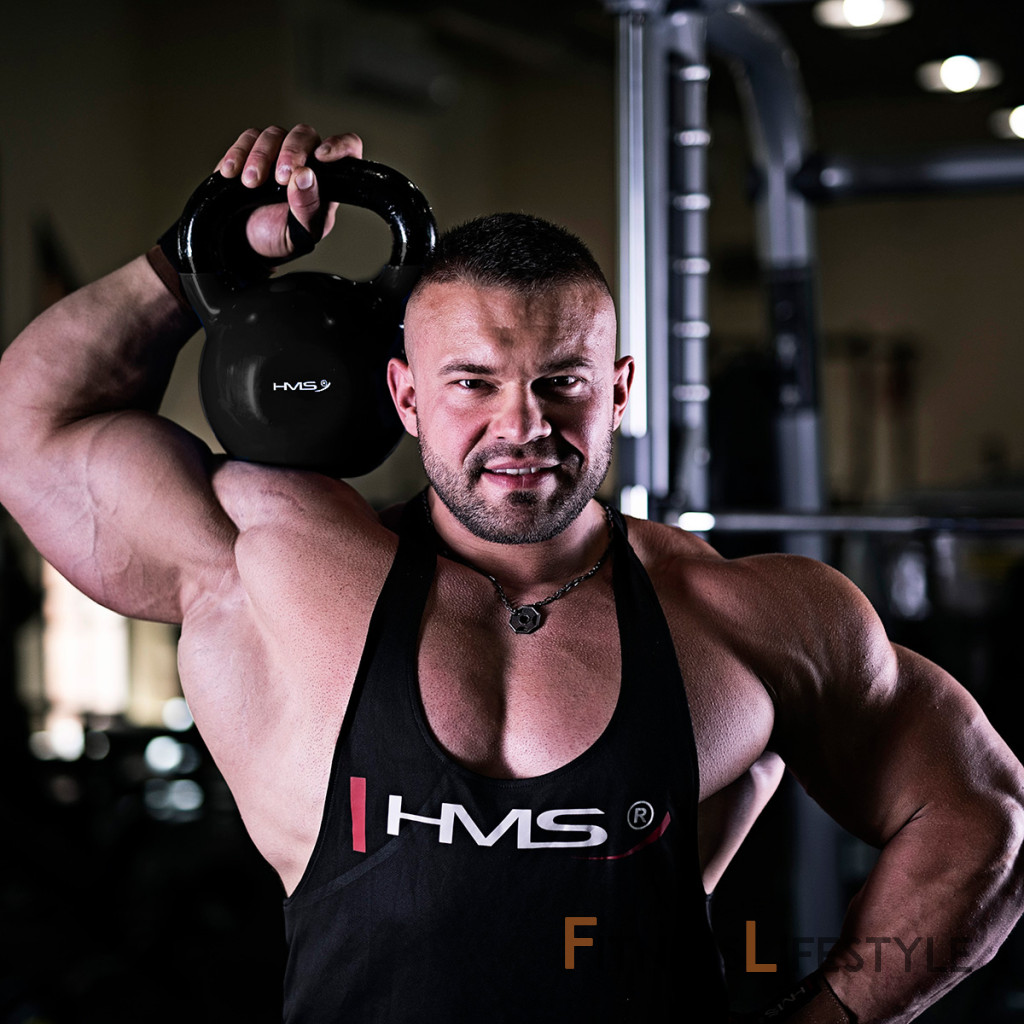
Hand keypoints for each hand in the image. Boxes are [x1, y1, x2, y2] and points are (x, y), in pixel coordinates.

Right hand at [214, 124, 362, 261]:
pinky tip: (231, 173)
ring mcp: (277, 153)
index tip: (321, 157)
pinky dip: (237, 153)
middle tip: (279, 178)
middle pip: (304, 135)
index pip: (347, 149)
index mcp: (328, 180)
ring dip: (260, 156)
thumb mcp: (301, 233)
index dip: (339, 145)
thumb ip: (307, 207)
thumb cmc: (283, 237)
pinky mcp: (251, 151)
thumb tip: (305, 176)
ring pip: (273, 134)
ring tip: (250, 183)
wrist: (249, 244)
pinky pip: (246, 139)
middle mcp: (305, 160)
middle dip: (291, 153)